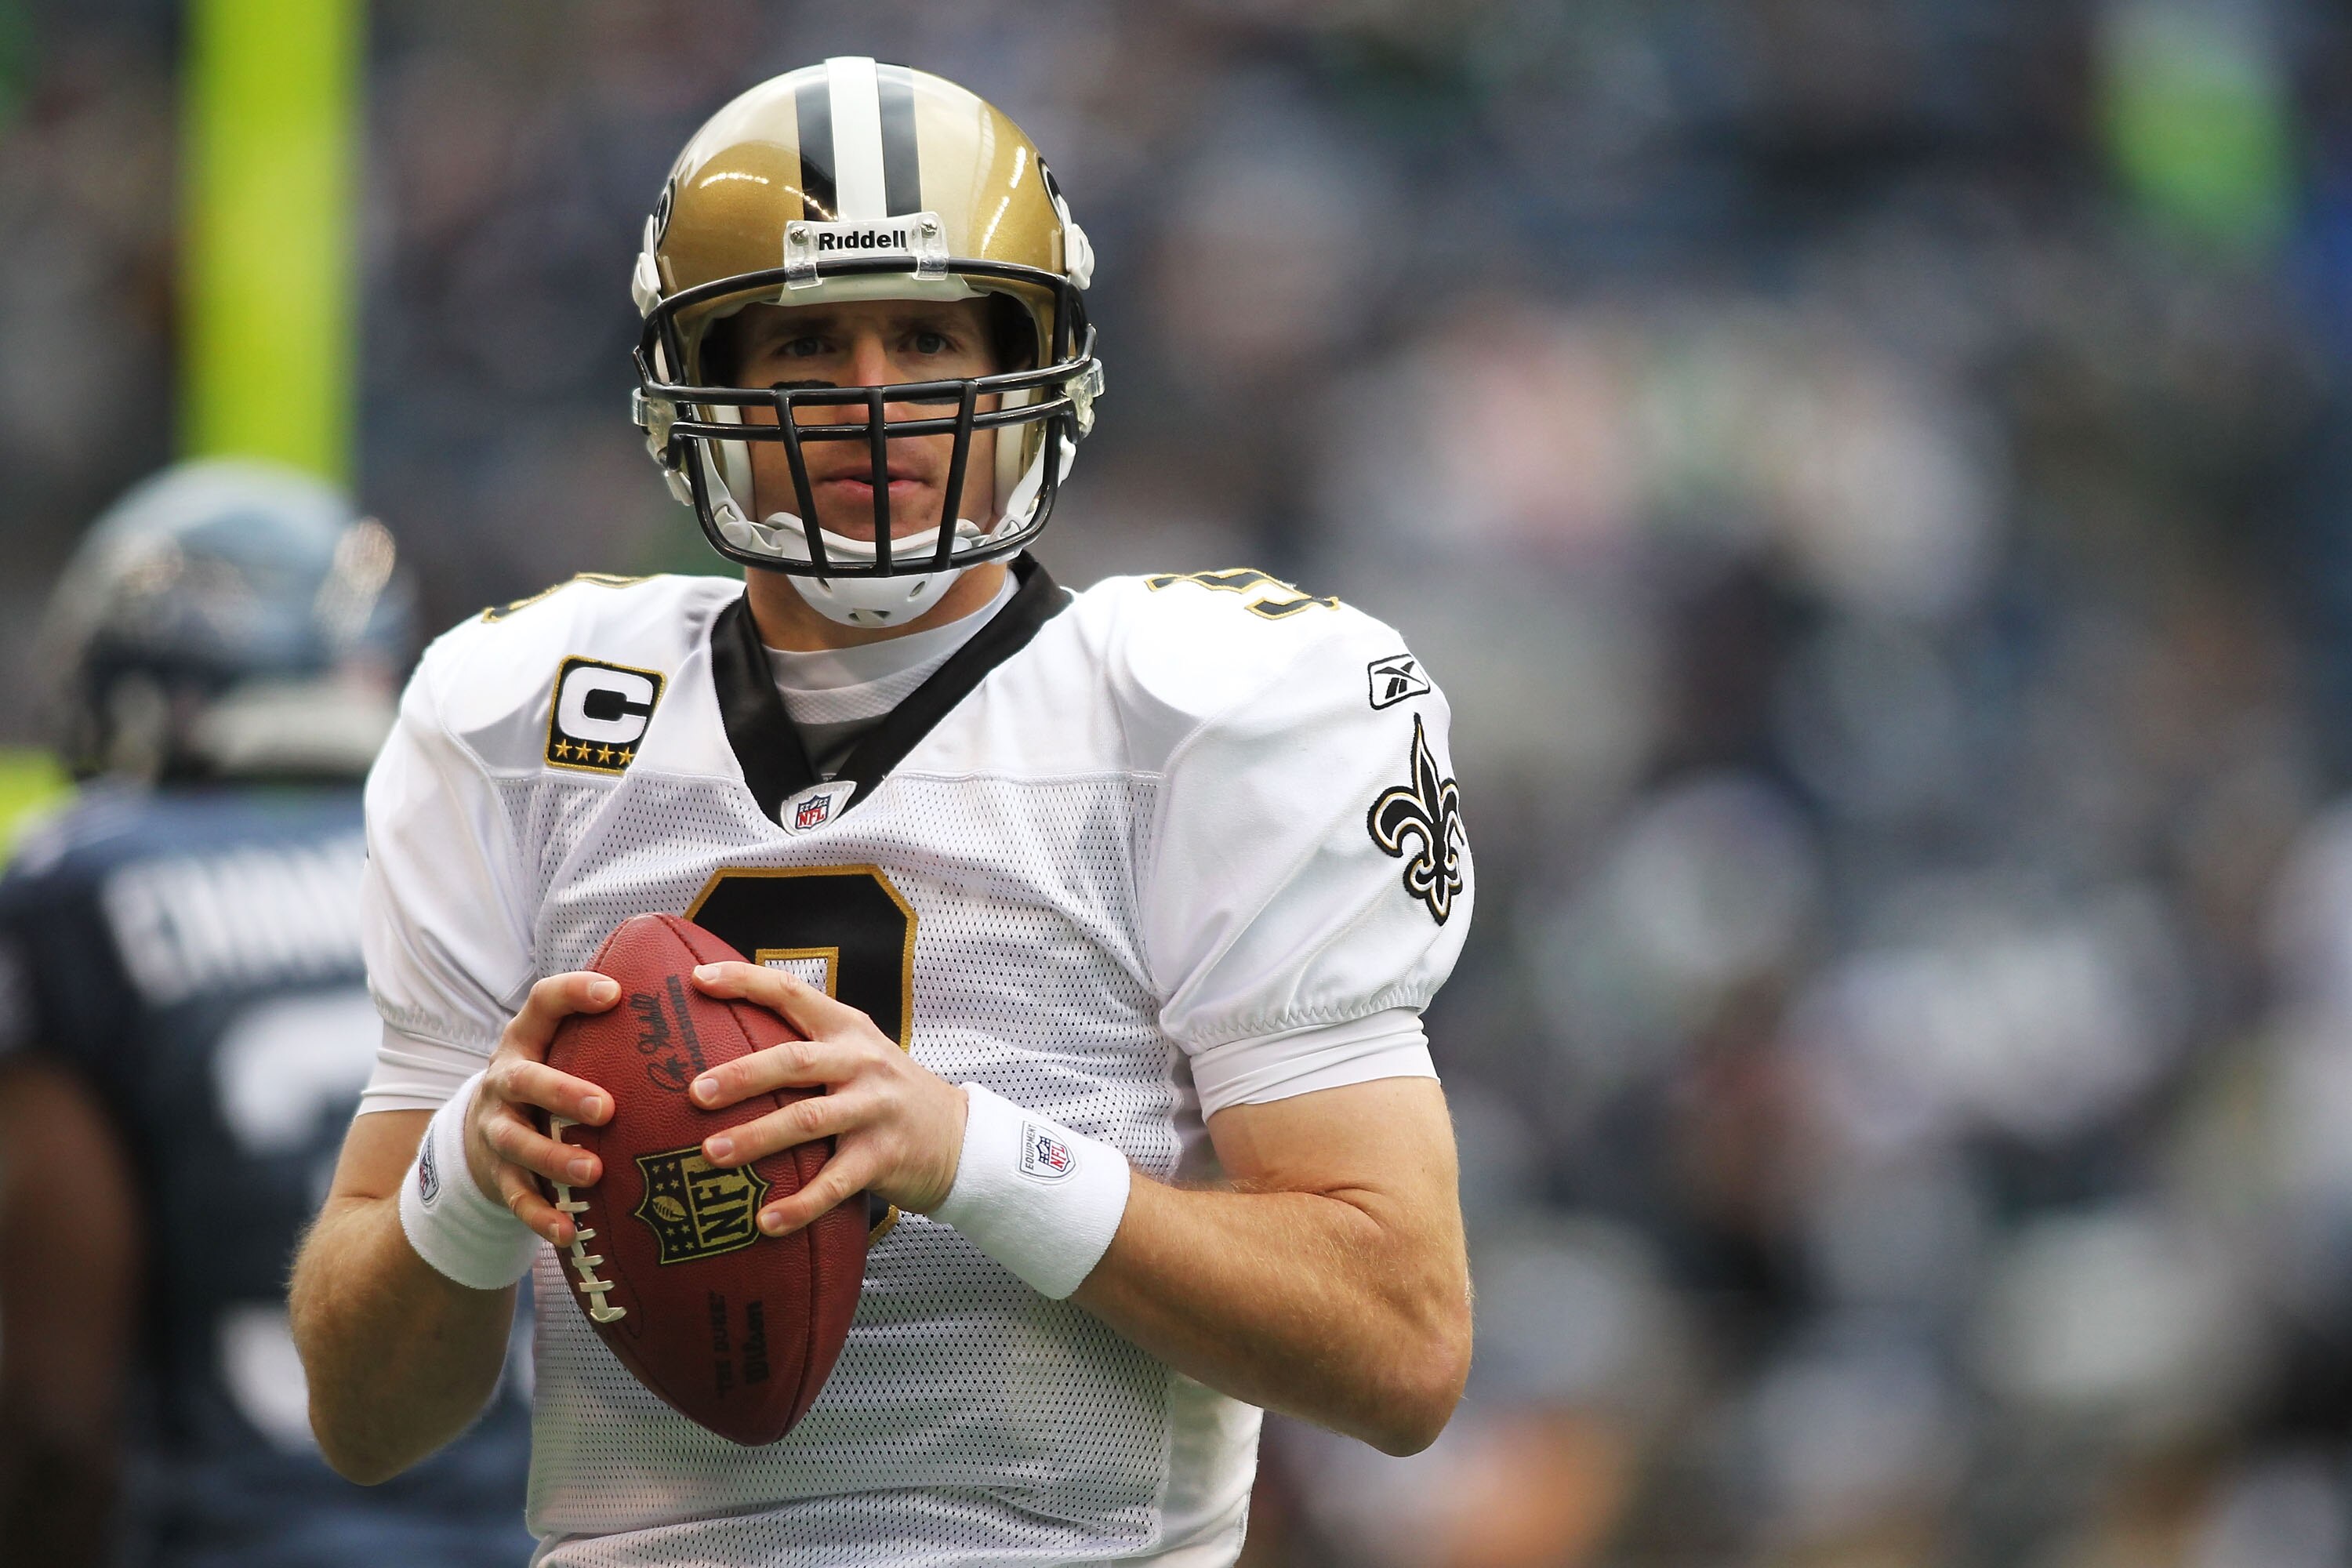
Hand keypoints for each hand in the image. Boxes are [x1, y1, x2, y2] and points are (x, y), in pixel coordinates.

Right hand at [467, 972, 619, 1245]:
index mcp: (528, 1038)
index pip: (544, 1002)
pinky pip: (516, 1197)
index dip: (574, 993)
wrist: (485, 1133)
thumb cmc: (554, 1077)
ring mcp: (497, 1127)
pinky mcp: (497, 1174)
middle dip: (562, 1093)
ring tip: (594, 1171)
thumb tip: (701, 992)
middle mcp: (505, 1079)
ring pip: (517, 1142)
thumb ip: (613, 1027)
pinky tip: (569, 1232)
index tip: (615, 992)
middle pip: (524, 1080)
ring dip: (554, 1158)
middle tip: (606, 1108)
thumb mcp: (568, 1045)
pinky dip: (540, 1215)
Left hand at [685, 962, 967, 1235]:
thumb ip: (807, 1043)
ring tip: (712, 1154)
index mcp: (847, 1029)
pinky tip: (766, 1223)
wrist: (959, 1136)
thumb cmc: (886, 1093)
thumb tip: (722, 1039)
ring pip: (808, 1120)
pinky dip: (800, 1205)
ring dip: (757, 1138)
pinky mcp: (883, 1157)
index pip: (793, 993)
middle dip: (742, 1076)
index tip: (697, 979)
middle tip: (696, 1092)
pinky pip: (834, 1183)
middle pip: (795, 1061)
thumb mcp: (858, 1052)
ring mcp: (874, 1109)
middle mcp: (861, 1063)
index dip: (745, 982)